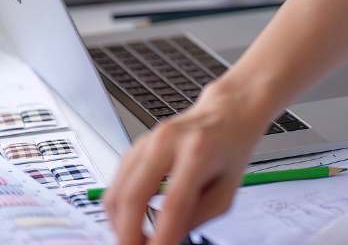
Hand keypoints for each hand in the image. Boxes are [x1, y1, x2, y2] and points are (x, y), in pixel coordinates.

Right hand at [103, 81, 270, 244]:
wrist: (225, 115)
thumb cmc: (230, 150)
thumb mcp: (226, 192)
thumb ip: (196, 218)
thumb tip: (166, 240)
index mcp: (198, 151)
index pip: (173, 204)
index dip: (160, 237)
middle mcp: (167, 141)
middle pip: (134, 196)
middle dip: (128, 234)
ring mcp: (147, 140)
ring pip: (118, 190)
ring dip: (119, 223)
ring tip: (134, 239)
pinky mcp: (136, 145)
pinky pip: (117, 182)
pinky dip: (119, 208)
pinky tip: (130, 220)